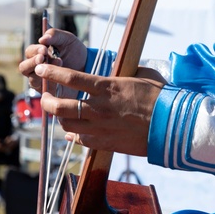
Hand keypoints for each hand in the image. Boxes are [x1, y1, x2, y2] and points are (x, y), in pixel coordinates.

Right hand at [18, 28, 86, 92]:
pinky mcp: (48, 92)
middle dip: (33, 62)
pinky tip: (60, 78)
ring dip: (42, 72)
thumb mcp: (67, 39)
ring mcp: (41, 81)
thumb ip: (55, 34)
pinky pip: (43, 91)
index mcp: (39, 54)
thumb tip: (42, 39)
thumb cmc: (75, 52)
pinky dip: (49, 84)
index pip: (29, 52)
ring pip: (32, 79)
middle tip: (44, 57)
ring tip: (58, 64)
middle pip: (24, 67)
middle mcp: (37, 68)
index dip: (35, 50)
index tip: (44, 49)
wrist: (88, 67)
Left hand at [35, 63, 165, 156]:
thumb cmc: (159, 97)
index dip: (51, 73)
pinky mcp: (106, 144)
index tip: (41, 69)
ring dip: (58, 117)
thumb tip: (110, 69)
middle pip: (60, 106)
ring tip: (58, 111)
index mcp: (107, 88)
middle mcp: (100, 109)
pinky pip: (81, 140)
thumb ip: (116, 77)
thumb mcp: (137, 77)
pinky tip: (72, 130)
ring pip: (67, 125)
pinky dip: (73, 134)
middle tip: (45, 95)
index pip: (70, 78)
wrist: (173, 125)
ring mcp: (102, 128)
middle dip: (47, 100)